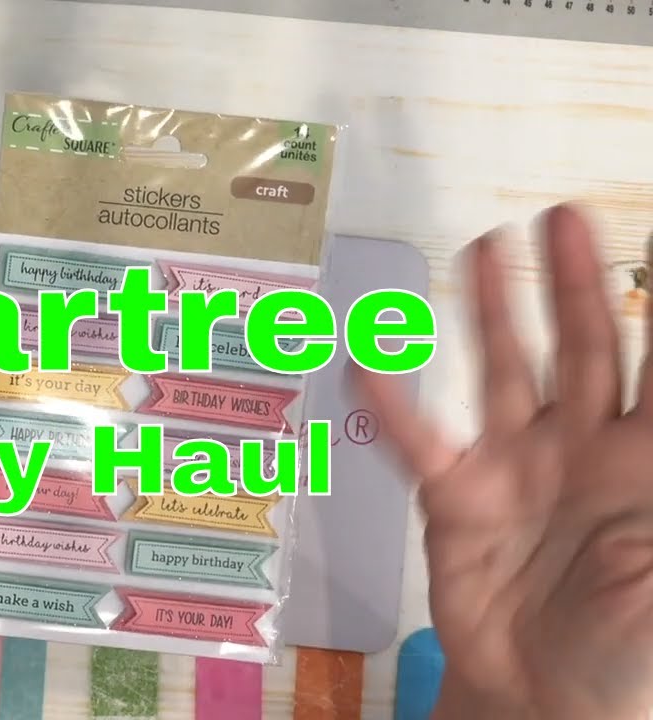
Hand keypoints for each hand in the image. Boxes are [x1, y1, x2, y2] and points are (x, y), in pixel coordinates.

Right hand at [357, 204, 652, 719]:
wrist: (545, 700)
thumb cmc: (628, 647)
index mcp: (650, 462)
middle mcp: (585, 450)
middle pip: (586, 348)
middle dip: (575, 284)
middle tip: (563, 219)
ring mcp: (517, 468)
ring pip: (506, 373)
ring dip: (492, 313)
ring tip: (482, 249)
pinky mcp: (458, 499)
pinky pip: (420, 443)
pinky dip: (393, 405)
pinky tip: (369, 362)